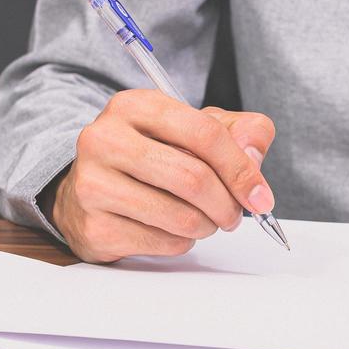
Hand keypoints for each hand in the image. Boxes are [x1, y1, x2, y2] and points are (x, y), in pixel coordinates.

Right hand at [50, 90, 276, 261]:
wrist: (87, 192)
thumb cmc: (150, 158)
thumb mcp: (191, 130)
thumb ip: (236, 131)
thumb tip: (253, 155)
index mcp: (135, 106)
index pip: (205, 133)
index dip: (242, 169)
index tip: (260, 195)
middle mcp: (106, 139)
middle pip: (193, 178)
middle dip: (227, 205)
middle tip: (233, 215)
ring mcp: (93, 184)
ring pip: (181, 216)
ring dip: (207, 226)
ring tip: (204, 221)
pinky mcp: (94, 226)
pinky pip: (163, 243)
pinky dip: (181, 242)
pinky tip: (172, 230)